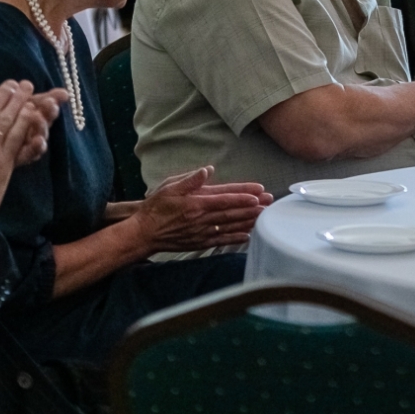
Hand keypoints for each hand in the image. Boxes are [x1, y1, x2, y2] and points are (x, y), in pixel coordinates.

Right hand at [128, 166, 268, 250]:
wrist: (144, 233)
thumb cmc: (156, 208)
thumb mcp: (169, 187)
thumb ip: (190, 180)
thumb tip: (207, 170)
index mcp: (196, 203)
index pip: (224, 198)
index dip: (242, 195)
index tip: (258, 193)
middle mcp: (202, 219)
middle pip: (232, 212)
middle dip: (253, 207)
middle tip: (269, 202)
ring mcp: (202, 232)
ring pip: (230, 226)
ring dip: (249, 221)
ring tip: (265, 216)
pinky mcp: (200, 243)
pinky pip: (222, 240)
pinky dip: (236, 238)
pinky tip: (248, 235)